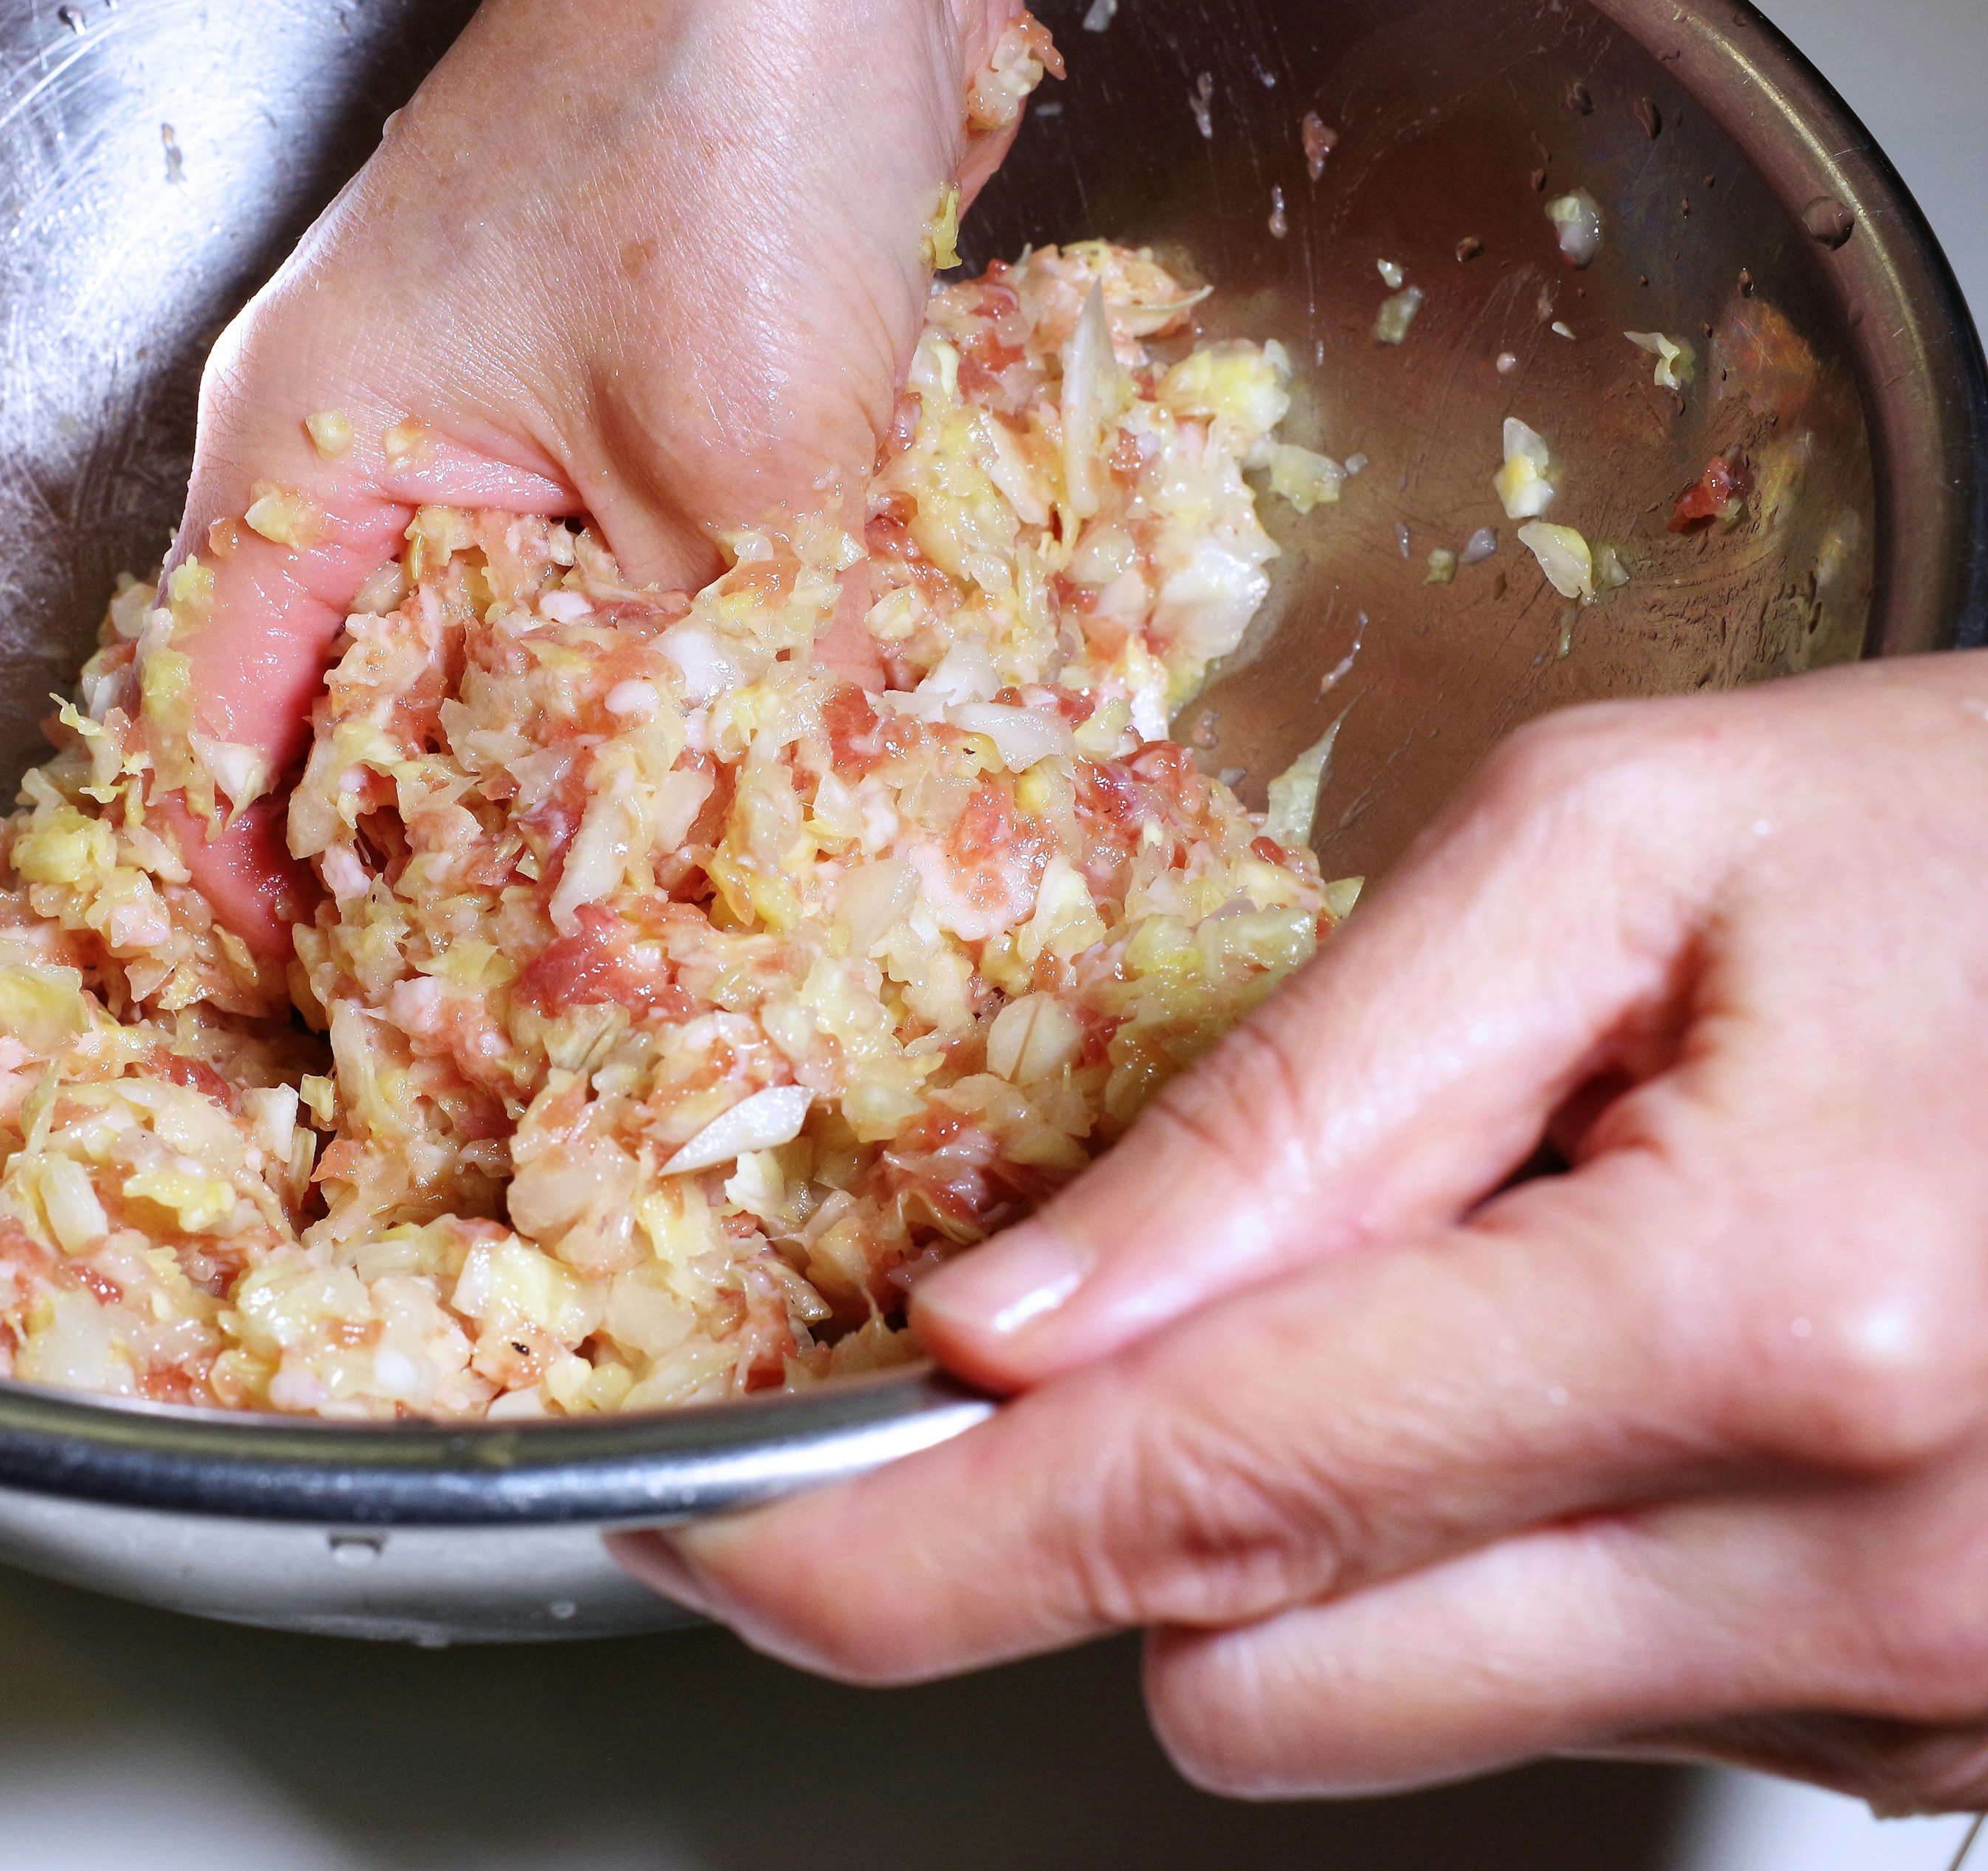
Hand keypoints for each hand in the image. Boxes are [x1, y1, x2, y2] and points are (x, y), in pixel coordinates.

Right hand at [156, 0, 1049, 954]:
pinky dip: (623, 668)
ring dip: (534, 769)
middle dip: (412, 859)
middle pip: (332, 707)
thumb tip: (716, 867)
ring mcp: (472, 409)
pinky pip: (572, 575)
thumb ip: (702, 688)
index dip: (254, 894)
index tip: (332, 1018)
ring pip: (464, 649)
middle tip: (499, 1003)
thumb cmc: (725, 134)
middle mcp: (357, 439)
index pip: (206, 726)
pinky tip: (708, 755)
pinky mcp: (588, 389)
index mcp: (300, 453)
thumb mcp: (737, 465)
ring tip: (610, 918)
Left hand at [622, 654, 1987, 1811]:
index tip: (727, 1551)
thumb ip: (1306, 1097)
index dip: (913, 1551)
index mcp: (1757, 1311)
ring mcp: (1936, 1688)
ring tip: (1543, 1290)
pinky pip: (1613, 1719)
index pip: (1199, 1491)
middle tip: (1265, 1294)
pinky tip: (1670, 1380)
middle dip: (1165, 1518)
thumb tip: (1027, 1315)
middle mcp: (1860, 1565)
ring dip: (1378, 1537)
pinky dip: (1555, 1574)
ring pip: (1418, 1720)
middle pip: (1264, 1674)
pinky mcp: (1972, 1738)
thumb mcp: (1632, 851)